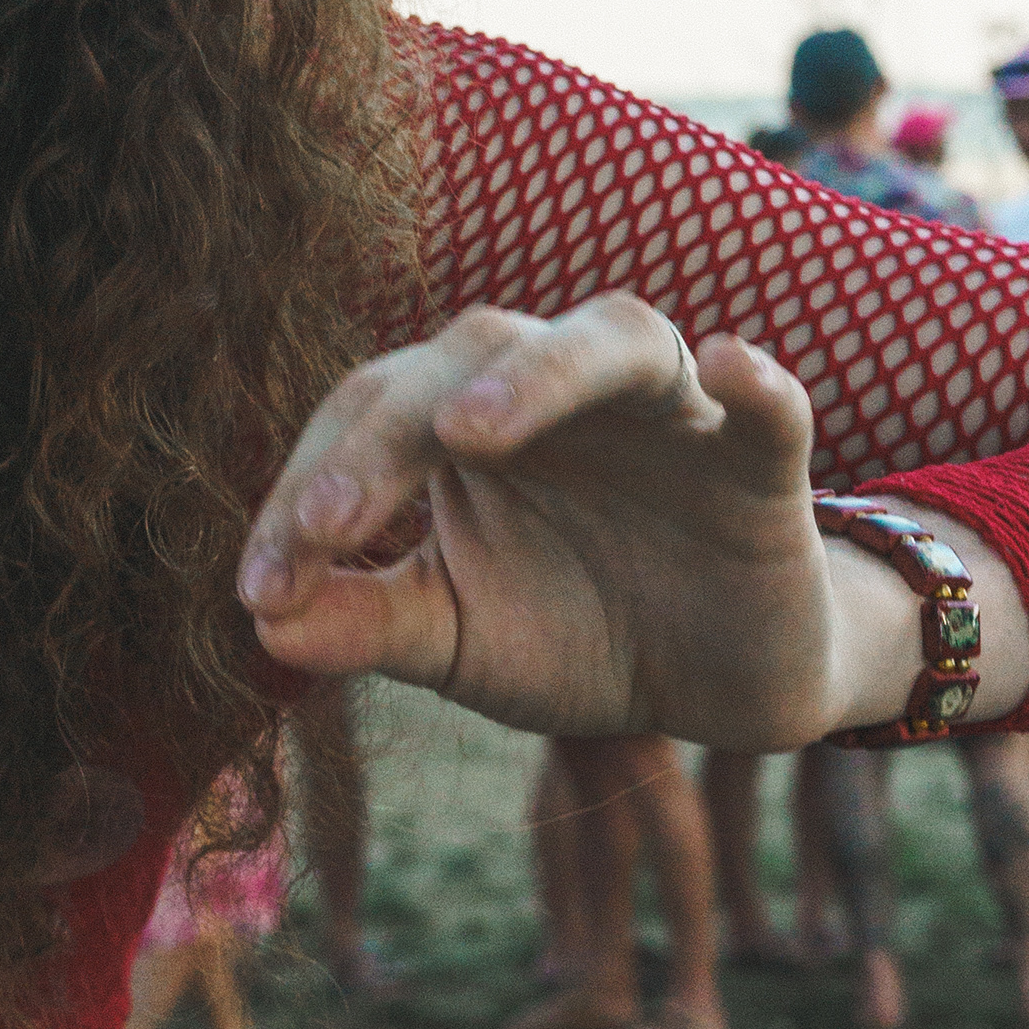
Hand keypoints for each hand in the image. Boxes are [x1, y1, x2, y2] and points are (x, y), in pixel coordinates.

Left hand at [237, 296, 1023, 746]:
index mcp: (462, 421)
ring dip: (533, 375)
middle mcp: (553, 389)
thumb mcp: (457, 640)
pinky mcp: (760, 461)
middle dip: (383, 442)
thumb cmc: (570, 634)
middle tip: (329, 524)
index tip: (260, 590)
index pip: (366, 420)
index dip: (304, 494)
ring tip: (467, 431)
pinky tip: (727, 367)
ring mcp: (664, 412)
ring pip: (605, 341)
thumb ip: (368, 622)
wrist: (716, 687)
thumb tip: (263, 629)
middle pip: (458, 361)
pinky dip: (755, 382)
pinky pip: (768, 405)